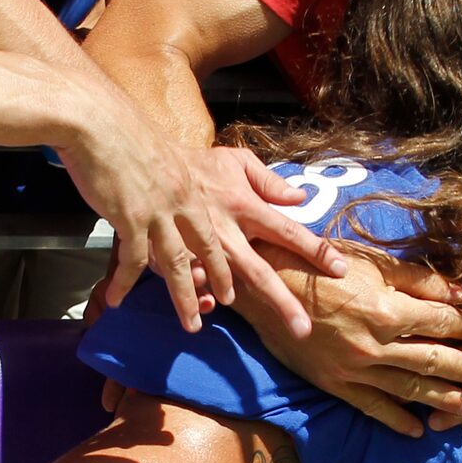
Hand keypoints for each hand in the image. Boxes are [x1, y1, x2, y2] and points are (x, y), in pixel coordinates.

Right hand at [57, 113, 347, 332]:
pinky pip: (140, 264)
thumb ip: (265, 180)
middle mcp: (214, 218)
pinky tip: (125, 303)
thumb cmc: (177, 152)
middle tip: (302, 329)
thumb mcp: (230, 158)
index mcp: (238, 202)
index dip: (314, 250)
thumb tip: (298, 196)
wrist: (120, 133)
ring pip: (193, 272)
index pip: (285, 228)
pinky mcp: (138, 226)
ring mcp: (176, 224)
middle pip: (253, 266)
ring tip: (197, 324)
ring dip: (192, 301)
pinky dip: (135, 284)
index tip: (341, 270)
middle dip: (280, 299)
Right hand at [242, 245, 461, 437]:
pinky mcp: (336, 384)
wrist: (265, 288)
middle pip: (435, 359)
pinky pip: (373, 407)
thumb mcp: (371, 263)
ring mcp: (356, 369)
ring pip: (411, 389)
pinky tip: (418, 430)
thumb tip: (458, 293)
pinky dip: (397, 420)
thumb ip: (417, 280)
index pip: (443, 322)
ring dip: (446, 398)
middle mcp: (376, 345)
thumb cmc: (320, 267)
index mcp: (387, 310)